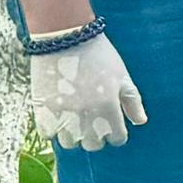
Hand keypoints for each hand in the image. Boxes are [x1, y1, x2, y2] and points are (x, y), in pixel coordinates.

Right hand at [30, 34, 143, 150]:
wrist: (64, 37)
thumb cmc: (98, 55)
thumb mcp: (122, 76)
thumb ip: (132, 102)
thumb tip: (140, 122)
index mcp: (109, 107)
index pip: (117, 139)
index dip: (116, 133)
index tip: (112, 125)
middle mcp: (87, 115)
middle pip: (93, 145)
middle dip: (96, 136)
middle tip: (93, 121)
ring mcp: (63, 114)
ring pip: (69, 142)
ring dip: (74, 134)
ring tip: (75, 119)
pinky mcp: (42, 109)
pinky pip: (48, 134)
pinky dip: (53, 128)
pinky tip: (59, 115)